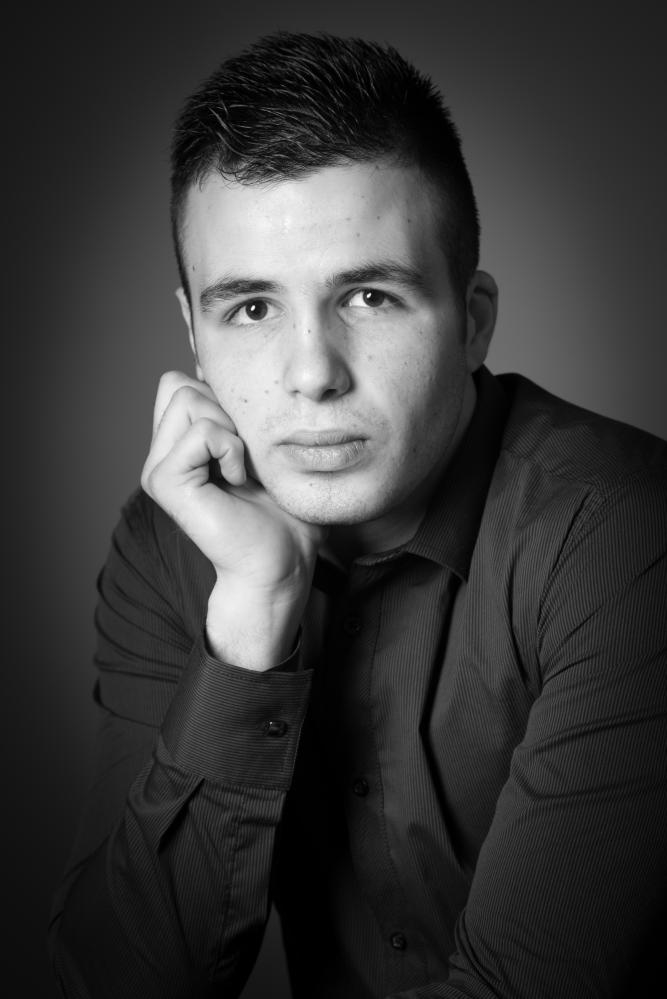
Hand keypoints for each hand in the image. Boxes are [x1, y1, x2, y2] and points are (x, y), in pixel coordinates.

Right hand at [141, 371, 324, 668]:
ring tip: (240, 470)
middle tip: (243, 459)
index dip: (218, 400)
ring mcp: (157, 469)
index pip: (179, 382)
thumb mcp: (257, 444)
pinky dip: (230, 448)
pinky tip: (237, 480)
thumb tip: (219, 367)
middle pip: (180, 385)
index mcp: (176, 445)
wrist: (282, 560)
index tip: (243, 444)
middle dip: (225, 411)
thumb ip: (232, 410)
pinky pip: (202, 431)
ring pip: (188, 399)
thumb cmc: (280, 509)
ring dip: (230, 430)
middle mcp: (160, 455)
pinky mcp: (166, 482)